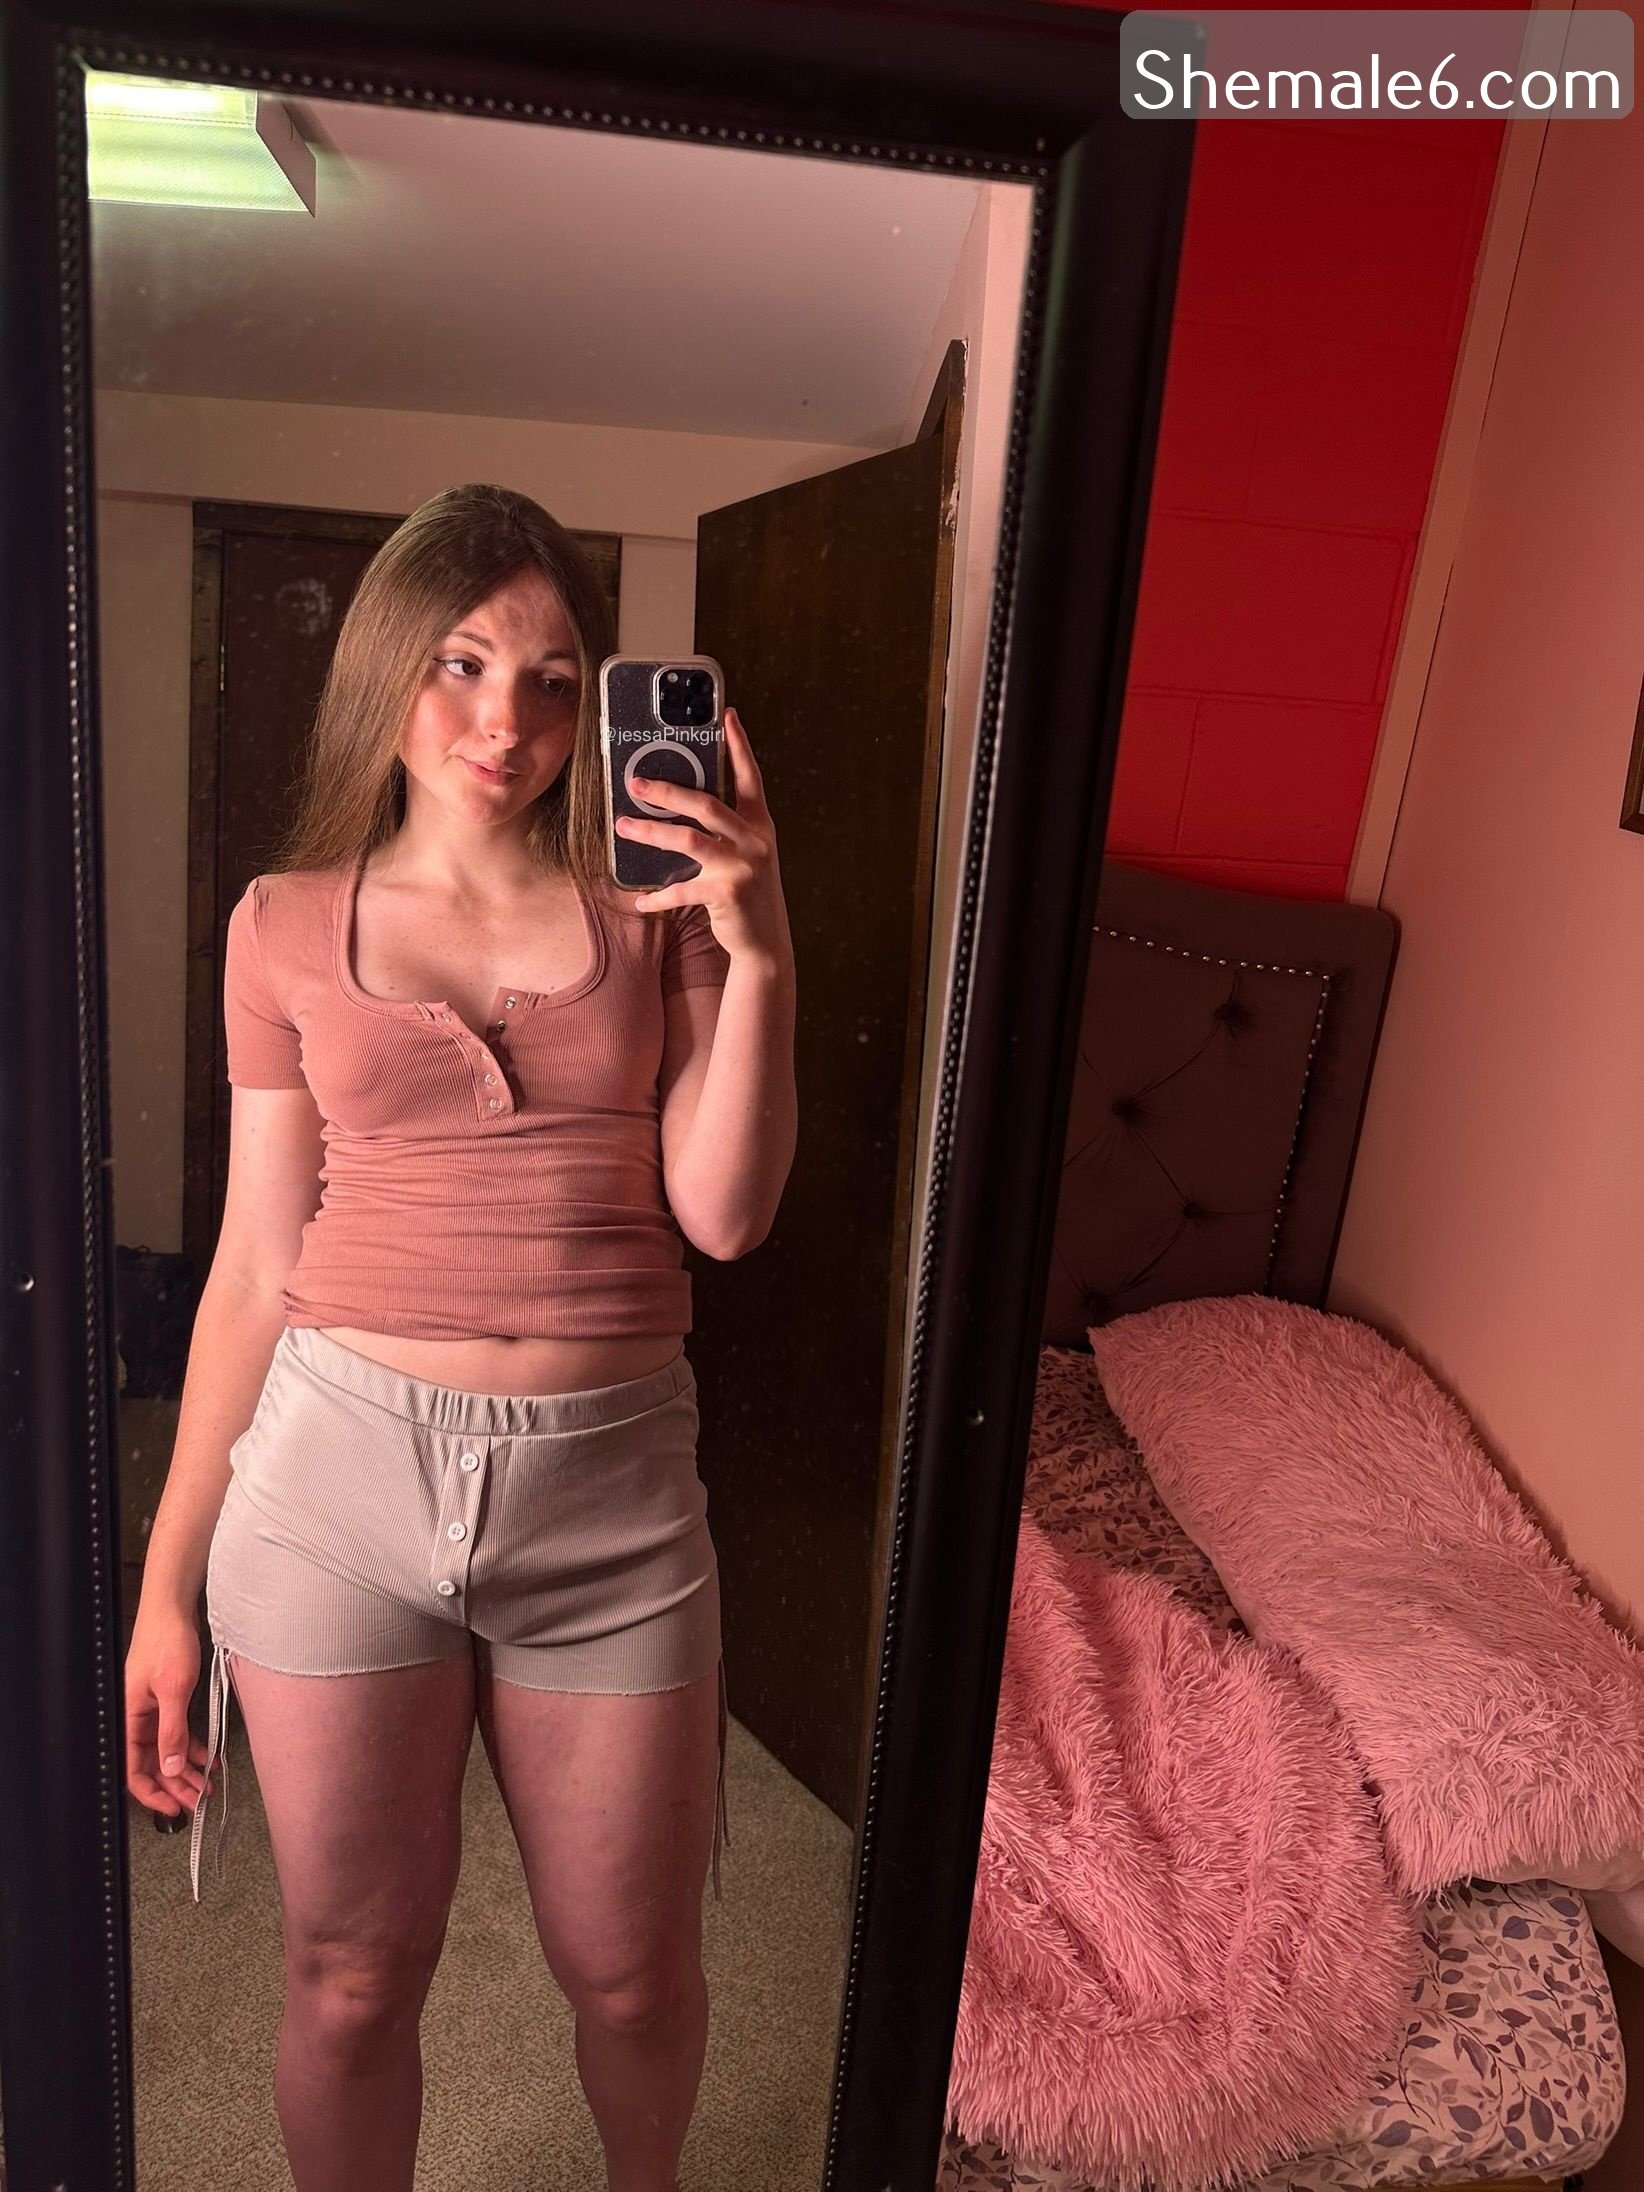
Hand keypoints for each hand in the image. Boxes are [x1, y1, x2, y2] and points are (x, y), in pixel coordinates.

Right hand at [126, 1609, 212, 1818]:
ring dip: (187, 1771)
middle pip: (153, 1765)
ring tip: (207, 1786)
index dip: (153, 1794)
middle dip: (175, 1787)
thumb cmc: (166, 1643)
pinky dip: (193, 1748)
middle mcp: (139, 1720)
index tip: (174, 1809)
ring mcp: (153, 1711)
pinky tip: (210, 1758)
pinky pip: (177, 1734)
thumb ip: (172, 1731)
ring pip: (168, 1752)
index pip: (134, 1770)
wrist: (172, 1610)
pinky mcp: (168, 1701)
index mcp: (131, 1720)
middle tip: (197, 1802)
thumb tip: (172, 1767)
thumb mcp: (174, 1689)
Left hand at [615, 705, 790, 965]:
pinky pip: (681, 890)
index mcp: (760, 825)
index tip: (726, 716)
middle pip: (706, 804)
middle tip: (636, 783)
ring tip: (623, 827)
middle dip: (667, 791)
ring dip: (651, 833)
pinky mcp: (726, 894)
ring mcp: (742, 867)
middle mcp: (754, 841)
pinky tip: (639, 900)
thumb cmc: (748, 893)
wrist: (766, 942)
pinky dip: (657, 897)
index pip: (750, 777)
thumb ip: (724, 830)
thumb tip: (680, 806)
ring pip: (688, 840)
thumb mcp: (745, 855)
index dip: (739, 745)